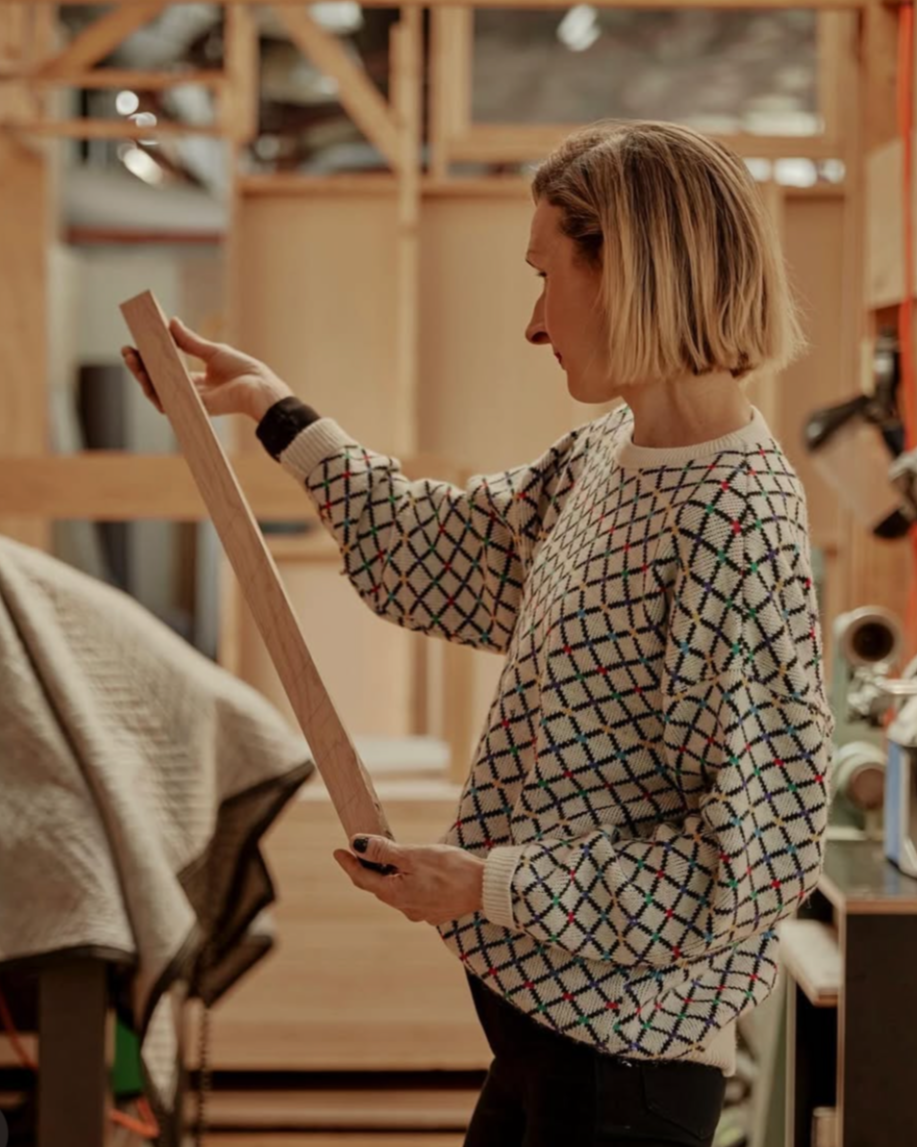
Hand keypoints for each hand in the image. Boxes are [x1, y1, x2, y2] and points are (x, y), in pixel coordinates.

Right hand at [121, 317, 293, 421]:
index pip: (166, 370)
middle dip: (140, 367)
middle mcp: (190, 392)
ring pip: (157, 392)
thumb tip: (172, 322)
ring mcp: (190, 401)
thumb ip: (190, 341)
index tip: (136, 344)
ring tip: (131, 360)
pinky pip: (168, 401)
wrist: (259, 386)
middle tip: (126, 351)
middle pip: (157, 381)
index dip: (150, 359)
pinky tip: (145, 375)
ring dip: (142, 377)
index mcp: (196, 381)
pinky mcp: (192, 407)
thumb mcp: (212, 351)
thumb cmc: (243, 370)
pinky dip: (154, 390)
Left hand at [333, 836, 485, 926]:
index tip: (337, 851)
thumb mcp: (413, 855)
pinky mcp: (434, 910)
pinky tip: (413, 872)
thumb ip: (383, 851)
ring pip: (395, 891)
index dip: (349, 864)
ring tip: (385, 860)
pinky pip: (412, 895)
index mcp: (395, 894)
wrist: (485, 888)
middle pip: (378, 886)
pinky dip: (406, 882)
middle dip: (367, 869)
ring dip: (388, 876)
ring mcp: (420, 912)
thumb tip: (356, 844)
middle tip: (358, 852)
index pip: (363, 878)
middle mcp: (404, 908)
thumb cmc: (450, 869)